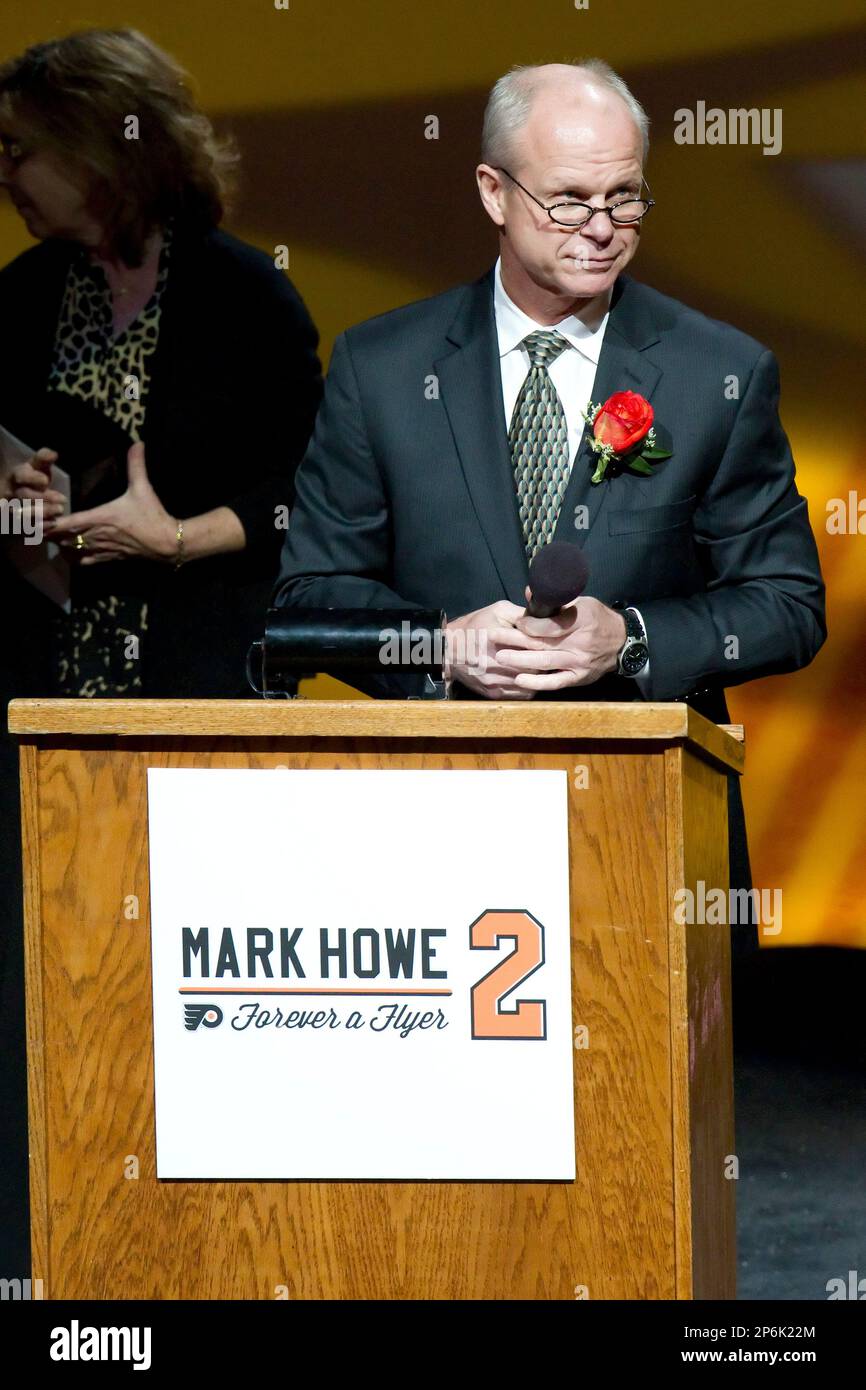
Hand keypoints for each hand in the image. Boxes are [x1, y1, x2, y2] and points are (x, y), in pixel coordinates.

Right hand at [1, 447, 66, 521]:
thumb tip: (53, 454)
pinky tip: (54, 523)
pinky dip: (42, 526)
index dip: (31, 478)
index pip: (20, 476)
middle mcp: (11, 493)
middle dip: (43, 497)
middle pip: (24, 496)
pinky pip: (28, 527)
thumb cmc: (33, 479)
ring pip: (25, 513)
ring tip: (60, 510)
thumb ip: (44, 458)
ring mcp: (13, 509)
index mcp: (16, 476)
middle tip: (63, 499)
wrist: (19, 496)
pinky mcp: (19, 523)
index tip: (45, 480)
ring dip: (44, 512)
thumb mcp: (37, 466)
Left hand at [47, 442, 176, 565]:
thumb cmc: (152, 515)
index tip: (37, 518)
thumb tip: (138, 442)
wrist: (166, 542)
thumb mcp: (143, 488)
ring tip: (50, 536)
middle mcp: (97, 535)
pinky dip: (72, 558)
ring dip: (59, 545)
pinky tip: (69, 552)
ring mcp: (102, 548)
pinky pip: (84, 562)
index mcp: (101, 517)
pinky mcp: (109, 557)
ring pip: (71, 551)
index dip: (50, 522)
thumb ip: (136, 465)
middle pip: (63, 538)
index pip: (68, 523)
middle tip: (37, 525)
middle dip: (49, 533)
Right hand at [444, 600, 549, 698]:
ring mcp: (493, 680)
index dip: (546, 643)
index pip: (530, 643)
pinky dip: (529, 687)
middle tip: (553, 655)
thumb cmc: (474, 627)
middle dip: (545, 661)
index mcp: (494, 637)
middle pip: (533, 666)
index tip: (554, 640)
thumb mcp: (496, 611)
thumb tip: (544, 618)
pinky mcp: (492, 693)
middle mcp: (493, 662)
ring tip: (544, 667)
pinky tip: (530, 678)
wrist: (447, 651)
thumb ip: (521, 614)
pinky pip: (519, 694)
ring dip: (538, 676)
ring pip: (529, 683)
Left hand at [493, 591, 626, 691]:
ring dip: (521, 661)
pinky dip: (537, 683)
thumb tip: (529, 592)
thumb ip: (556, 600)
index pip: (550, 625)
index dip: (529, 625)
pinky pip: (556, 682)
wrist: (622, 643)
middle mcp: (579, 643)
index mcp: (581, 620)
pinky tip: (520, 680)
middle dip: (517, 642)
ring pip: (546, 663)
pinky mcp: (578, 677)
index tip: (516, 623)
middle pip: (543, 644)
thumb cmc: (598, 618)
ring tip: (502, 658)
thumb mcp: (582, 602)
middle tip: (495, 640)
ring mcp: (578, 662)